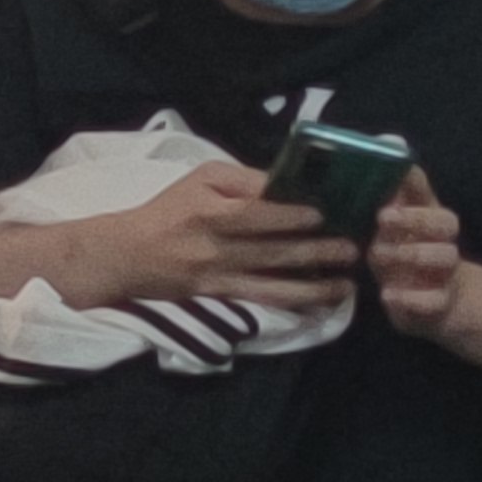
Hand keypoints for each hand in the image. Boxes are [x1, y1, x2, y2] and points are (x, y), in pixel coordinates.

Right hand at [79, 163, 357, 318]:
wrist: (130, 255)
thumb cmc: (170, 209)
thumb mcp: (201, 178)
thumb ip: (243, 180)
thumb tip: (286, 184)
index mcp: (211, 212)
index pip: (255, 214)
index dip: (289, 215)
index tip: (322, 214)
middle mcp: (218, 248)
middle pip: (273, 252)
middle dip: (316, 252)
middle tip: (351, 249)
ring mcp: (221, 278)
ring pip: (274, 285)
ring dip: (314, 286)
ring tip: (346, 284)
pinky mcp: (222, 297)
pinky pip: (264, 300)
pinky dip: (295, 302)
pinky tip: (321, 301)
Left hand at [366, 174, 469, 341]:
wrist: (430, 307)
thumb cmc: (405, 258)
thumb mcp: (393, 234)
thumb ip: (390, 205)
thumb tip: (380, 171)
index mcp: (430, 221)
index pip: (429, 195)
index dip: (415, 186)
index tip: (395, 177)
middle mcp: (443, 243)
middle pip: (446, 223)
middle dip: (416, 217)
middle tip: (382, 217)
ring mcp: (446, 274)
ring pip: (446, 257)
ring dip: (413, 253)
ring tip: (377, 254)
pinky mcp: (439, 304)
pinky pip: (433, 300)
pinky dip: (409, 298)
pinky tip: (387, 294)